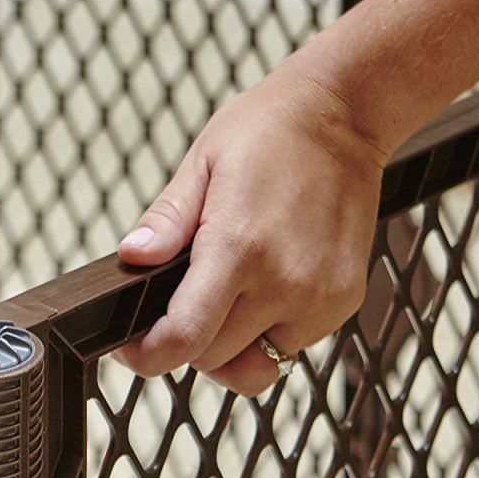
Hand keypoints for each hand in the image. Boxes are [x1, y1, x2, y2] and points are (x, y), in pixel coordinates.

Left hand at [116, 66, 385, 394]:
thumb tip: (132, 257)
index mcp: (239, 248)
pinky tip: (263, 291)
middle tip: (179, 309)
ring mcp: (318, 298)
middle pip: (212, 358)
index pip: (184, 339)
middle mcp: (283, 282)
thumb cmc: (270, 132)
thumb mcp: (201, 163)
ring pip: (252, 364)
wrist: (347, 112)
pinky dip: (266, 333)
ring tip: (225, 301)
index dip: (148, 356)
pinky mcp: (341, 304)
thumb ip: (164, 221)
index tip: (132, 349)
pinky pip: (287, 347)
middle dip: (186, 342)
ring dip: (229, 346)